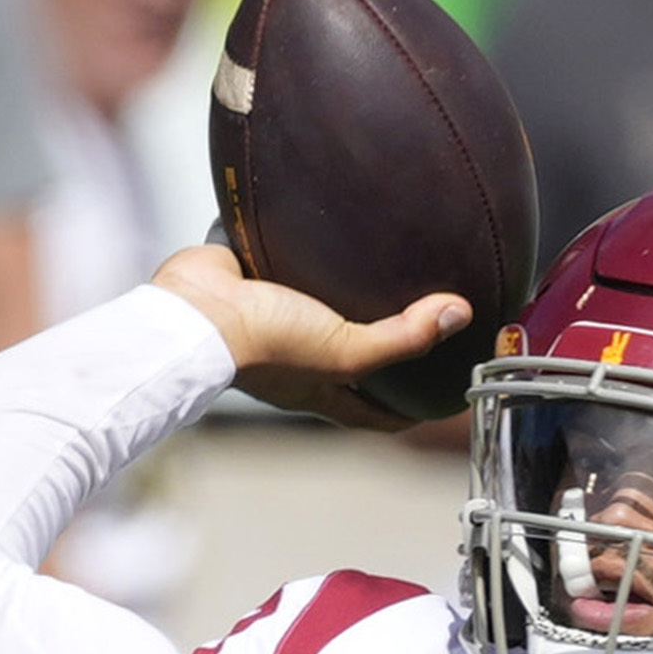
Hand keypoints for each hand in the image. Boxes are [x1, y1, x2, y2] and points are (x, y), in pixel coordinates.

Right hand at [152, 240, 471, 430]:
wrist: (194, 311)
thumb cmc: (264, 346)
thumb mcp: (346, 350)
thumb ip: (403, 337)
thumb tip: (458, 315)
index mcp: (324, 391)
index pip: (376, 415)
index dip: (410, 413)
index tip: (439, 402)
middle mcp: (300, 364)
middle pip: (350, 368)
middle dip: (381, 359)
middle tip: (417, 332)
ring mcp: (274, 325)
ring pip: (319, 318)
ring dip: (342, 303)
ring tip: (376, 276)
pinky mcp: (252, 285)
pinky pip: (284, 274)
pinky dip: (303, 262)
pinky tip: (326, 238)